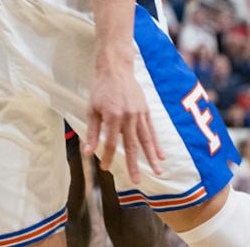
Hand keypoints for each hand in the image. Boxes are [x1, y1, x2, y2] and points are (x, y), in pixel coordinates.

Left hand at [82, 57, 163, 185]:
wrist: (115, 68)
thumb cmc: (100, 88)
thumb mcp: (91, 109)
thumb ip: (92, 132)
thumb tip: (87, 152)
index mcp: (113, 116)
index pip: (110, 143)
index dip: (107, 156)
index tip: (105, 168)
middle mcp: (128, 117)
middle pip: (131, 146)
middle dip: (133, 165)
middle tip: (136, 181)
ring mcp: (139, 114)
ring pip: (146, 140)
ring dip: (151, 158)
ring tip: (157, 172)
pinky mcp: (146, 110)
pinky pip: (152, 130)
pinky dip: (157, 144)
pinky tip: (161, 156)